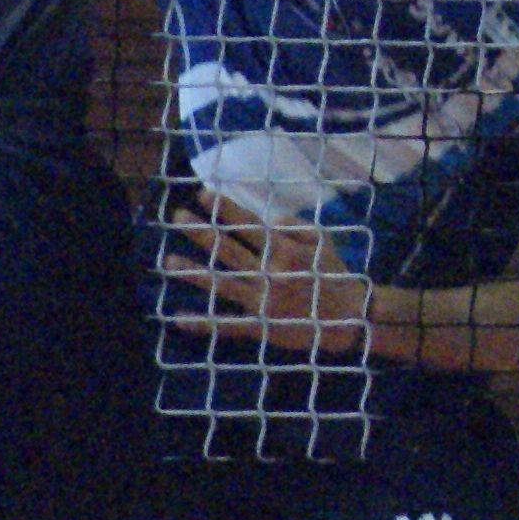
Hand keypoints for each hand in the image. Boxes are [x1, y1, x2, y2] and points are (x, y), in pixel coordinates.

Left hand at [166, 190, 372, 357]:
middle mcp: (268, 272)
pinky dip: (203, 322)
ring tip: (167, 261)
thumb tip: (271, 216)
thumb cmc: (335, 276)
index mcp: (283, 249)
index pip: (247, 224)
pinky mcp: (261, 326)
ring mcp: (262, 300)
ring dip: (192, 272)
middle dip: (200, 231)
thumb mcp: (323, 241)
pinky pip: (227, 324)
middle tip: (177, 217)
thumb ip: (296, 225)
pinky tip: (179, 317)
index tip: (201, 193)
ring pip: (220, 283)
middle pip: (227, 248)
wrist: (351, 318)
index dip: (224, 208)